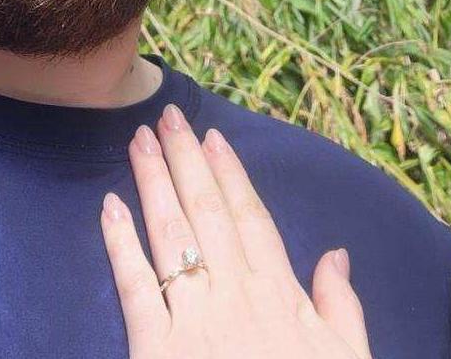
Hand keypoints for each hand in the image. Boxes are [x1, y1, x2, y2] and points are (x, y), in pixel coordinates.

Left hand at [100, 102, 371, 358]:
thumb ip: (341, 307)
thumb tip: (336, 253)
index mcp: (279, 296)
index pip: (249, 219)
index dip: (229, 174)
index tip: (213, 137)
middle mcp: (234, 296)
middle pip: (205, 212)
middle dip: (185, 160)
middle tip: (167, 115)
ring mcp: (193, 322)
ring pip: (170, 235)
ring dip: (152, 183)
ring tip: (139, 140)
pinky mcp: (156, 350)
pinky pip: (135, 287)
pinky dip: (120, 243)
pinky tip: (109, 207)